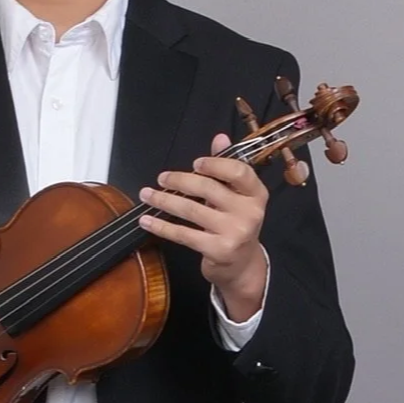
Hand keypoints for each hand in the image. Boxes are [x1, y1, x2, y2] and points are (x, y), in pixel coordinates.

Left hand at [138, 133, 268, 320]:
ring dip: (164, 201)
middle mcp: (250, 212)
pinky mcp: (219, 250)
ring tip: (147, 195)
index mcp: (256, 193)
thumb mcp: (237, 195)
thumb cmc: (235, 222)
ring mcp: (235, 232)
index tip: (195, 163)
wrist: (242, 265)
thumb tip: (220, 138)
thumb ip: (226, 167)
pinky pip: (184, 234)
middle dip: (180, 181)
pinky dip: (162, 226)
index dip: (215, 164)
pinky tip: (147, 220)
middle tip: (161, 178)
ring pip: (191, 210)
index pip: (239, 171)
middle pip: (208, 188)